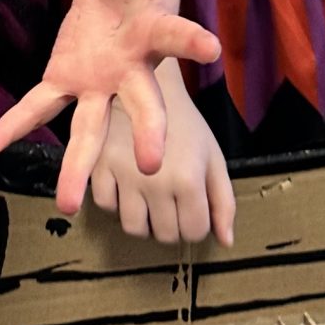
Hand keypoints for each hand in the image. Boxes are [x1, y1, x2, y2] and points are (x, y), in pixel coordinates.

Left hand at [0, 0, 219, 212]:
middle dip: (145, 131)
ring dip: (78, 164)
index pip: (177, 34)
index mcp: (157, 32)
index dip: (193, 41)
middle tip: (150, 164)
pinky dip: (13, 126)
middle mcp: (131, 70)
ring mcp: (97, 83)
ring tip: (67, 202)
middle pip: (142, 103)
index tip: (211, 51)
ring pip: (90, 127)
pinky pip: (37, 106)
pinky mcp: (65, 81)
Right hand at [89, 60, 235, 245]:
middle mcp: (155, 182)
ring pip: (133, 228)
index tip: (192, 209)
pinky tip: (126, 187)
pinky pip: (106, 207)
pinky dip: (116, 203)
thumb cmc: (184, 124)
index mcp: (188, 179)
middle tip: (171, 205)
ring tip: (149, 202)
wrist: (147, 84)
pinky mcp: (99, 166)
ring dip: (144, 221)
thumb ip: (223, 200)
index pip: (195, 231)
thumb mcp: (212, 156)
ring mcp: (124, 175)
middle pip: (166, 235)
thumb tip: (226, 240)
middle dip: (172, 225)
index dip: (197, 225)